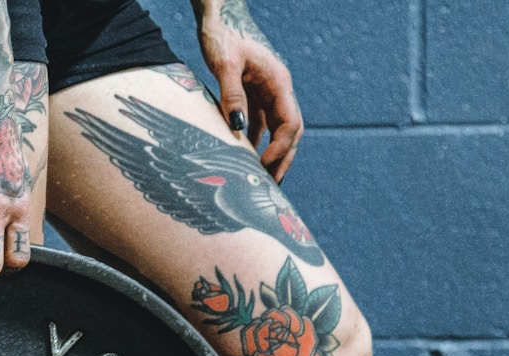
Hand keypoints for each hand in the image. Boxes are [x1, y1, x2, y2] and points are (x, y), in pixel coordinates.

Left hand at [197, 1, 302, 182]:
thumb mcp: (224, 65)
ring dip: (270, 153)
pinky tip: (242, 156)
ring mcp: (267, 90)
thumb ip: (232, 95)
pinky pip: (259, 121)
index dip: (279, 149)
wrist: (218, 15)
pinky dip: (253, 140)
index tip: (262, 167)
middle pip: (290, 131)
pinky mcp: (253, 91)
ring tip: (258, 179)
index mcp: (278, 82)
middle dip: (283, 159)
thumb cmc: (223, 34)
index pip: (290, 124)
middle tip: (270, 186)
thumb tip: (237, 128)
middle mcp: (278, 88)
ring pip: (276, 129)